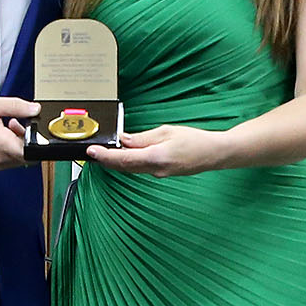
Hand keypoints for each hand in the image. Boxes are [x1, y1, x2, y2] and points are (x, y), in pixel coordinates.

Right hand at [0, 95, 37, 170]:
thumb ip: (16, 106)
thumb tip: (35, 109)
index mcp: (2, 144)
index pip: (34, 151)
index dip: (38, 139)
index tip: (34, 126)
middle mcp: (1, 159)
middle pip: (29, 155)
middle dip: (28, 138)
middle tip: (16, 121)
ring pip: (20, 158)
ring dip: (19, 143)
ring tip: (6, 125)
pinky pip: (9, 159)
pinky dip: (10, 147)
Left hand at [87, 124, 224, 177]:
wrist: (214, 154)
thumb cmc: (195, 141)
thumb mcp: (166, 132)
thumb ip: (142, 138)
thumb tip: (124, 140)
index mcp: (156, 157)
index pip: (123, 159)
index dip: (105, 156)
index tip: (92, 152)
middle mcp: (155, 170)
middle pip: (124, 167)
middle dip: (107, 160)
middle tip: (93, 152)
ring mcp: (159, 174)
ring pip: (131, 169)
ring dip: (117, 162)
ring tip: (104, 152)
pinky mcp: (162, 173)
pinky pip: (140, 168)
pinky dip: (129, 162)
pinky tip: (126, 154)